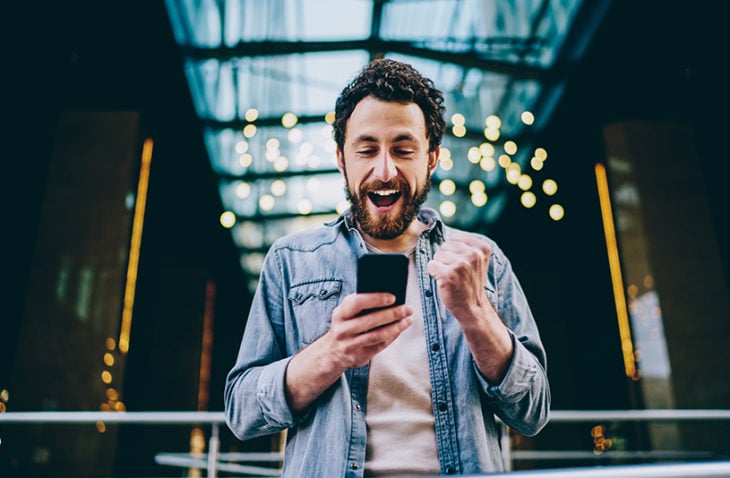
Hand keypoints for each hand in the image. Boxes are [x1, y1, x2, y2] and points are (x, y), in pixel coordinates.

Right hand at [324, 292, 413, 368]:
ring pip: (378, 335)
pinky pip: (380, 346)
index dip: (375, 299)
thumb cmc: (345, 326)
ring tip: (408, 320)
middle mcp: (343, 330)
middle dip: (393, 314)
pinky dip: (392, 336)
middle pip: (371, 321)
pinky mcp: (359, 357)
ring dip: (396, 327)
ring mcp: (350, 345)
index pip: (357, 303)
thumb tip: (389, 298)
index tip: (392, 297)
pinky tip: (399, 330)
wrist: (332, 352)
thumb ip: (360, 304)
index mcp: (340, 314)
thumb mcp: (345, 312)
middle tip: (407, 309)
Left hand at [427, 231, 512, 381]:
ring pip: (437, 256)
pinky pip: (431, 266)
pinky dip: (434, 274)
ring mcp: (461, 264)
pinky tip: (445, 282)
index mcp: (482, 247)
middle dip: (446, 259)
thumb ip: (466, 245)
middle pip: (445, 246)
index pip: (455, 238)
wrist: (473, 307)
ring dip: (440, 267)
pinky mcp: (448, 274)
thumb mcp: (476, 260)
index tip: (463, 265)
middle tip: (457, 274)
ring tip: (452, 278)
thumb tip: (437, 225)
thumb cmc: (470, 283)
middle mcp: (473, 254)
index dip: (454, 251)